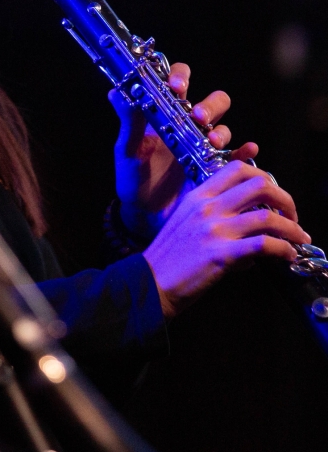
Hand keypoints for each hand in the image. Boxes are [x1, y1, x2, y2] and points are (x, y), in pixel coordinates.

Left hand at [109, 62, 258, 239]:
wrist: (143, 214)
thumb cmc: (132, 176)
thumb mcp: (127, 148)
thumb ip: (127, 122)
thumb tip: (116, 93)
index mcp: (166, 113)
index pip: (178, 82)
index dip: (181, 77)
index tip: (177, 87)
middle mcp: (189, 126)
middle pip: (212, 102)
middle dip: (209, 105)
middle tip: (199, 117)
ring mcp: (204, 147)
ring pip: (224, 127)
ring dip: (221, 130)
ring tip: (211, 141)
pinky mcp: (215, 168)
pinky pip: (237, 157)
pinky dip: (244, 151)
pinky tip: (248, 149)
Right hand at [143, 160, 308, 318]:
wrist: (151, 282)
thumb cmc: (170, 255)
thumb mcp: (187, 221)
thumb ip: (215, 214)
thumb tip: (252, 225)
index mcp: (199, 195)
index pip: (239, 169)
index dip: (265, 178)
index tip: (275, 196)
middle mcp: (208, 207)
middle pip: (259, 186)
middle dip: (285, 199)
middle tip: (292, 215)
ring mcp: (215, 230)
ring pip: (267, 217)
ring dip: (292, 228)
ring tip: (299, 238)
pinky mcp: (221, 254)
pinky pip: (263, 245)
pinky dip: (283, 249)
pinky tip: (288, 255)